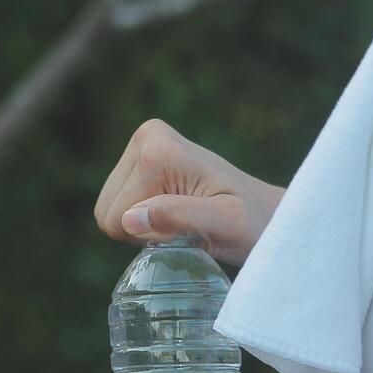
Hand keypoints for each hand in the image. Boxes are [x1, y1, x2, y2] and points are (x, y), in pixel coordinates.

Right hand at [93, 118, 284, 266]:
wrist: (265, 212)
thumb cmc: (251, 223)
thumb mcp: (226, 225)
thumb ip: (179, 217)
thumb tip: (130, 218)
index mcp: (157, 148)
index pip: (117, 217)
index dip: (150, 235)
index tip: (189, 227)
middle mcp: (145, 138)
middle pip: (108, 212)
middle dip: (143, 230)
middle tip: (186, 227)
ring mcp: (140, 145)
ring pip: (109, 211)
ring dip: (142, 227)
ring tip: (182, 221)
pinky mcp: (140, 157)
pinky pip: (115, 205)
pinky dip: (141, 220)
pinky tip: (172, 215)